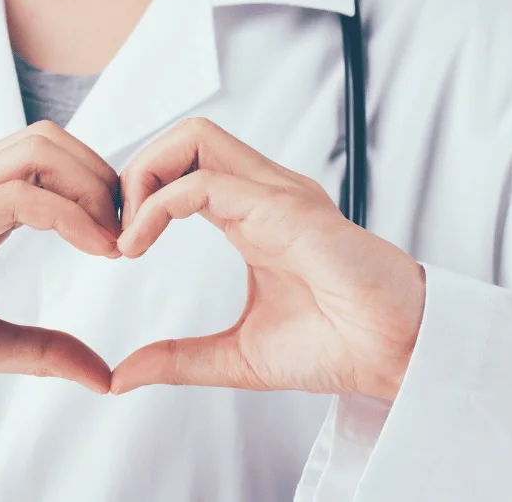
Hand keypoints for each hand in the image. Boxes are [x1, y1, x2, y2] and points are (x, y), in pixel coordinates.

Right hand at [0, 121, 122, 419]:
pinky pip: (17, 195)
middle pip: (48, 139)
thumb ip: (43, 351)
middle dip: (102, 177)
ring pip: (37, 150)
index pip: (47, 165)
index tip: (124, 243)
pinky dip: (68, 215)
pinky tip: (92, 248)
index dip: (95, 193)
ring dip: (90, 187)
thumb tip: (101, 374)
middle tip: (127, 233)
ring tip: (113, 239)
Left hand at [110, 118, 425, 400]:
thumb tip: (121, 376)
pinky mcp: (286, 211)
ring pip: (194, 138)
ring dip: (144, 177)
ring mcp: (278, 196)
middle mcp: (265, 194)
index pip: (185, 167)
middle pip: (186, 136)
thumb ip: (179, 360)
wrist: (397, 357)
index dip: (139, 196)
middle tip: (114, 233)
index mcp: (254, 216)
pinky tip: (138, 245)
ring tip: (126, 236)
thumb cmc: (338, 347)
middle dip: (134, 171)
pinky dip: (159, 204)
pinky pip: (206, 182)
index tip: (117, 249)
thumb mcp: (236, 357)